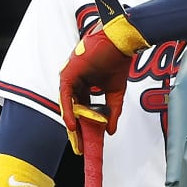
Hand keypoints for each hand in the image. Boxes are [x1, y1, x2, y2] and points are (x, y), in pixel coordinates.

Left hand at [57, 0, 147, 152]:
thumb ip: (113, 112)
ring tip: (77, 139)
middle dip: (77, 126)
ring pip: (68, 104)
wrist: (121, 42)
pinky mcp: (68, 74)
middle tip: (80, 144)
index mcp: (85, 82)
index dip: (85, 123)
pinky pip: (66, 97)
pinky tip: (73, 125)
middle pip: (73, 107)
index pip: (82, 106)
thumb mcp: (115, 92)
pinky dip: (68, 111)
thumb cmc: (118, 60)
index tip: (87, 138)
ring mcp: (71, 76)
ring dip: (72, 122)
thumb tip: (111, 131)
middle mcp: (75, 80)